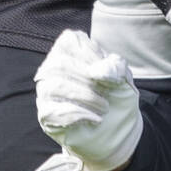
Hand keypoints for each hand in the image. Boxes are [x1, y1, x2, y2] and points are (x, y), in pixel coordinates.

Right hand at [31, 30, 141, 170]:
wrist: (118, 128)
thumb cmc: (117, 95)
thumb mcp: (124, 77)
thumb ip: (115, 67)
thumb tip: (97, 72)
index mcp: (70, 51)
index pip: (69, 41)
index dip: (91, 54)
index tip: (110, 71)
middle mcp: (52, 68)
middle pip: (60, 64)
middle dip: (89, 79)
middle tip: (108, 92)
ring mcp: (47, 91)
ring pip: (55, 86)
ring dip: (86, 97)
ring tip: (104, 107)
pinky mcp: (46, 114)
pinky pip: (53, 111)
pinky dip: (79, 114)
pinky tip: (96, 119)